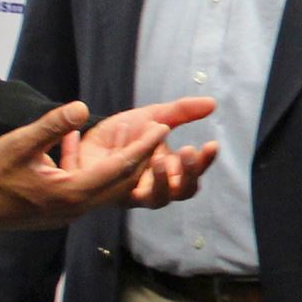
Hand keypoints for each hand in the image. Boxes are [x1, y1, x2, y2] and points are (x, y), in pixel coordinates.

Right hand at [0, 101, 169, 233]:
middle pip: (122, 182)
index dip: (143, 147)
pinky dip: (104, 171)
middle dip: (144, 157)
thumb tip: (82, 107)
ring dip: (127, 165)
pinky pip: (93, 190)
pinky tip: (96, 149)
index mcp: (71, 193)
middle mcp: (77, 208)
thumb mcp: (19, 143)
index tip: (163, 128)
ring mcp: (70, 213)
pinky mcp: (62, 211)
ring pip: (110, 189)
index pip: (120, 169)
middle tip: (162, 132)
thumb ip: (52, 125)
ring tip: (140, 141)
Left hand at [86, 98, 218, 208]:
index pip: (195, 172)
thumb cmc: (125, 133)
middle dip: (189, 173)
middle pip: (182, 191)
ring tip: (158, 158)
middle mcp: (158, 186)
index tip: (211, 144)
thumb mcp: (156, 116)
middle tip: (188, 150)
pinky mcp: (114, 196)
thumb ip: (182, 111)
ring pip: (158, 199)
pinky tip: (126, 154)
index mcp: (171, 170)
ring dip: (161, 180)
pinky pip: (125, 193)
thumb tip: (212, 103)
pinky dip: (124, 174)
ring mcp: (136, 194)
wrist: (89, 137)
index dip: (205, 161)